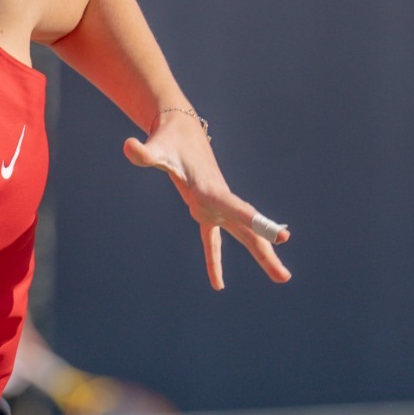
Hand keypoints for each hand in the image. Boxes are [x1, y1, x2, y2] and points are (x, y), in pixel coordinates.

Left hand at [123, 114, 290, 289]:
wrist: (180, 130)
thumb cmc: (169, 140)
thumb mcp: (157, 148)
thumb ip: (145, 152)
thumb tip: (128, 147)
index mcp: (211, 190)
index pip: (238, 209)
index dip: (257, 224)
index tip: (283, 238)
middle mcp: (219, 200)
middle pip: (248, 231)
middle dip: (266, 253)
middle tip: (285, 277)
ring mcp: (215, 207)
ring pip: (243, 236)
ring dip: (262, 257)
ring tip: (282, 278)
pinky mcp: (205, 210)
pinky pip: (213, 241)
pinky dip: (214, 260)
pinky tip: (217, 284)